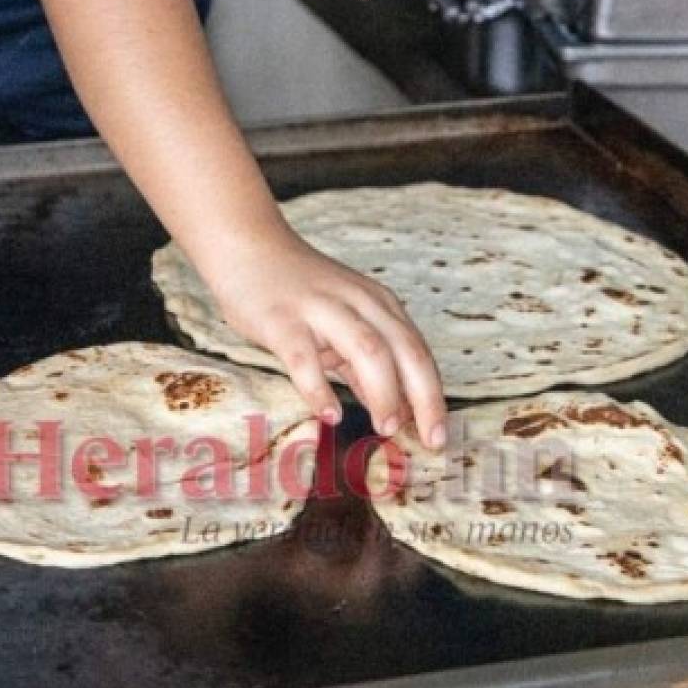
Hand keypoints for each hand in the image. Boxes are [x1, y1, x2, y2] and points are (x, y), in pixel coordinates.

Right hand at [203, 226, 446, 448]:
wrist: (248, 247)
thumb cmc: (298, 293)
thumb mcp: (343, 324)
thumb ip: (364, 367)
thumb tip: (392, 412)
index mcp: (379, 305)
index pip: (417, 353)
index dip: (434, 395)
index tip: (439, 436)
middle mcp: (358, 303)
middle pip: (403, 350)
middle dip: (423, 396)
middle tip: (430, 440)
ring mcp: (321, 310)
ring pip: (367, 349)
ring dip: (383, 391)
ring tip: (386, 427)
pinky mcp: (283, 321)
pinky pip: (305, 359)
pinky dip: (320, 389)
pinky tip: (330, 415)